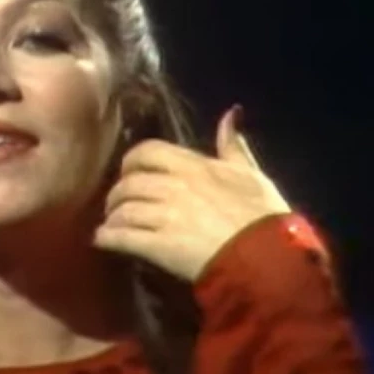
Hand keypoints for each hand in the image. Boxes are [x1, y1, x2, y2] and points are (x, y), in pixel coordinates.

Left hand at [93, 105, 290, 281]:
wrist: (269, 259)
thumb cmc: (265, 217)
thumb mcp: (252, 174)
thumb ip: (233, 146)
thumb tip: (230, 113)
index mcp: (194, 166)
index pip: (147, 151)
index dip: (132, 161)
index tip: (129, 172)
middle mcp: (173, 186)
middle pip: (128, 182)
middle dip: (118, 194)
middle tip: (116, 204)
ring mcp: (164, 216)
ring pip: (122, 209)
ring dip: (112, 217)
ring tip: (110, 224)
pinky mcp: (158, 246)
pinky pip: (122, 236)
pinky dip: (108, 237)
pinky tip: (104, 240)